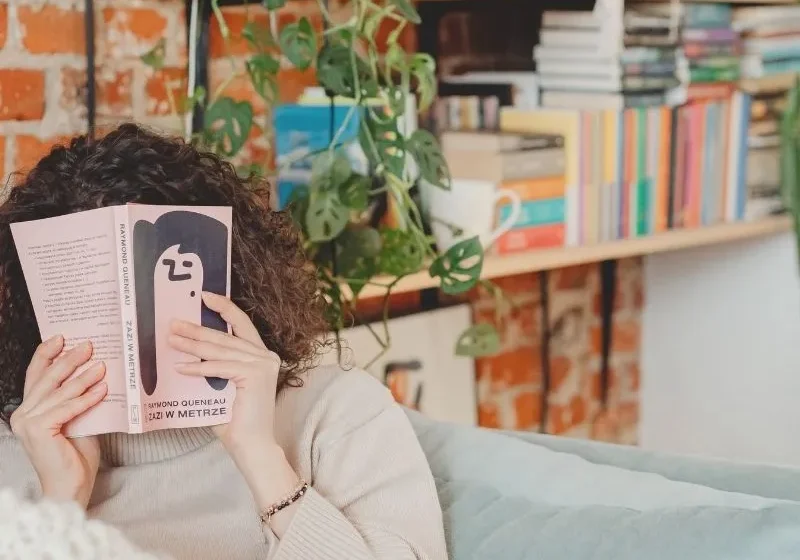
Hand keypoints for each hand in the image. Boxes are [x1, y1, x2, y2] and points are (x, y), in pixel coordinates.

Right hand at [10, 336, 107, 508]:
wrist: (72, 486)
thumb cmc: (76, 455)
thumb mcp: (77, 418)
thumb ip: (77, 399)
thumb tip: (96, 370)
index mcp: (29, 409)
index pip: (36, 375)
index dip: (47, 354)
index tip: (62, 337)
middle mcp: (23, 414)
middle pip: (48, 379)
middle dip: (69, 359)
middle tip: (89, 345)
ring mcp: (28, 423)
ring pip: (59, 392)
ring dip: (83, 377)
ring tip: (102, 364)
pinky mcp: (38, 431)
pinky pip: (67, 408)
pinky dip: (86, 398)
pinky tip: (103, 388)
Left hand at [169, 292, 281, 452]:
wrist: (251, 446)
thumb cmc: (234, 420)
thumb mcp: (222, 386)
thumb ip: (214, 367)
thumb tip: (185, 349)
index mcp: (262, 356)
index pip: (242, 325)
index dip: (225, 308)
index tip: (205, 296)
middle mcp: (266, 357)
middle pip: (226, 337)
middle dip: (197, 329)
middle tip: (173, 323)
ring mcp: (263, 365)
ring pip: (220, 350)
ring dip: (192, 345)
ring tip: (171, 340)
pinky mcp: (255, 375)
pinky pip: (220, 368)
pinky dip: (199, 368)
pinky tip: (181, 367)